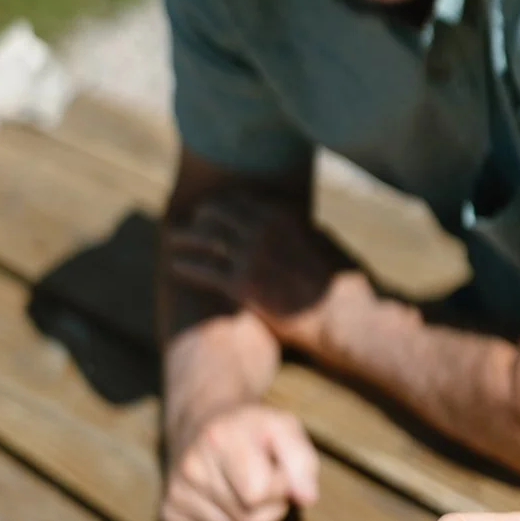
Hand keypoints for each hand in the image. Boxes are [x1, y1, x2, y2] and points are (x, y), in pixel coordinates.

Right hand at [161, 402, 318, 520]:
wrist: (203, 420)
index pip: (259, 492)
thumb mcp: (284, 428)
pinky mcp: (169, 512)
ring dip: (251, 520)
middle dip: (270, 508)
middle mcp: (192, 466)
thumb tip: (306, 498)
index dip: (280, 486)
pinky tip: (223, 499)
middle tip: (264, 482)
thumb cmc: (252, 429)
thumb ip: (303, 461)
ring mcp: (177, 492)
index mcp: (220, 438)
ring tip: (245, 489)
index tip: (278, 469)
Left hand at [166, 192, 369, 363]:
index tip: (219, 208)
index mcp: (287, 218)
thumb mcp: (330, 248)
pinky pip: (205, 270)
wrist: (344, 317)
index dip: (229, 204)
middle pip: (222, 215)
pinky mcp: (242, 284)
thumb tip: (308, 227)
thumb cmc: (345, 288)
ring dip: (187, 237)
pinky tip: (175, 266)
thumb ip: (311, 234)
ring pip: (207, 239)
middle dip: (204, 215)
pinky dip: (187, 266)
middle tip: (193, 219)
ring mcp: (251, 256)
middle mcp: (265, 231)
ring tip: (174, 239)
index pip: (247, 202)